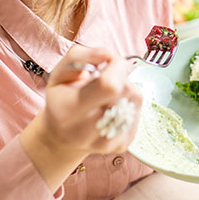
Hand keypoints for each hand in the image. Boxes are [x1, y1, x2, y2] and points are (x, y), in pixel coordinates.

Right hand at [19, 45, 141, 190]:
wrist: (61, 137)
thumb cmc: (62, 98)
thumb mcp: (59, 72)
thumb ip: (81, 56)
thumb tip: (109, 54)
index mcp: (68, 111)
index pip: (109, 85)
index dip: (116, 66)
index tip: (108, 62)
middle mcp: (86, 132)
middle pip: (126, 90)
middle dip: (120, 75)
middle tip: (106, 77)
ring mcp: (107, 143)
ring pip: (135, 99)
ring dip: (126, 88)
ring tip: (107, 93)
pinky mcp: (122, 145)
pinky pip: (138, 111)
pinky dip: (129, 102)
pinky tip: (113, 106)